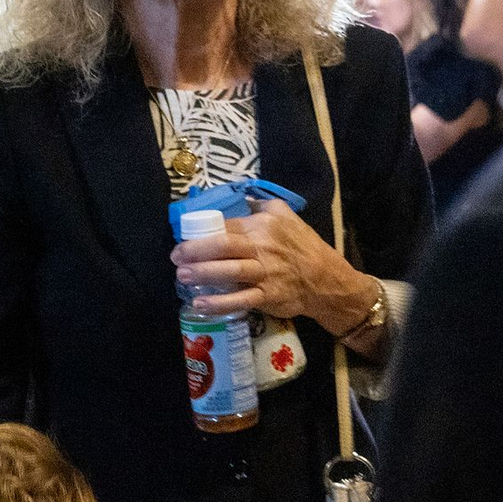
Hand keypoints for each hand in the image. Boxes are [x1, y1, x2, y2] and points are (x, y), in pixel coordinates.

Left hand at [170, 199, 375, 334]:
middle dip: (195, 251)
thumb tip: (241, 196)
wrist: (326, 278)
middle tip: (176, 257)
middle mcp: (262, 247)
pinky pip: (240, 300)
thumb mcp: (286, 215)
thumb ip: (262, 205)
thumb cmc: (302, 245)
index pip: (226, 226)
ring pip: (230, 271)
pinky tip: (200, 304)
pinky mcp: (268, 296)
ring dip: (202, 273)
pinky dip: (219, 303)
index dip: (201, 233)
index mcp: (263, 225)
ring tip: (182, 276)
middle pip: (223, 245)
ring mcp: (265, 273)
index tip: (183, 240)